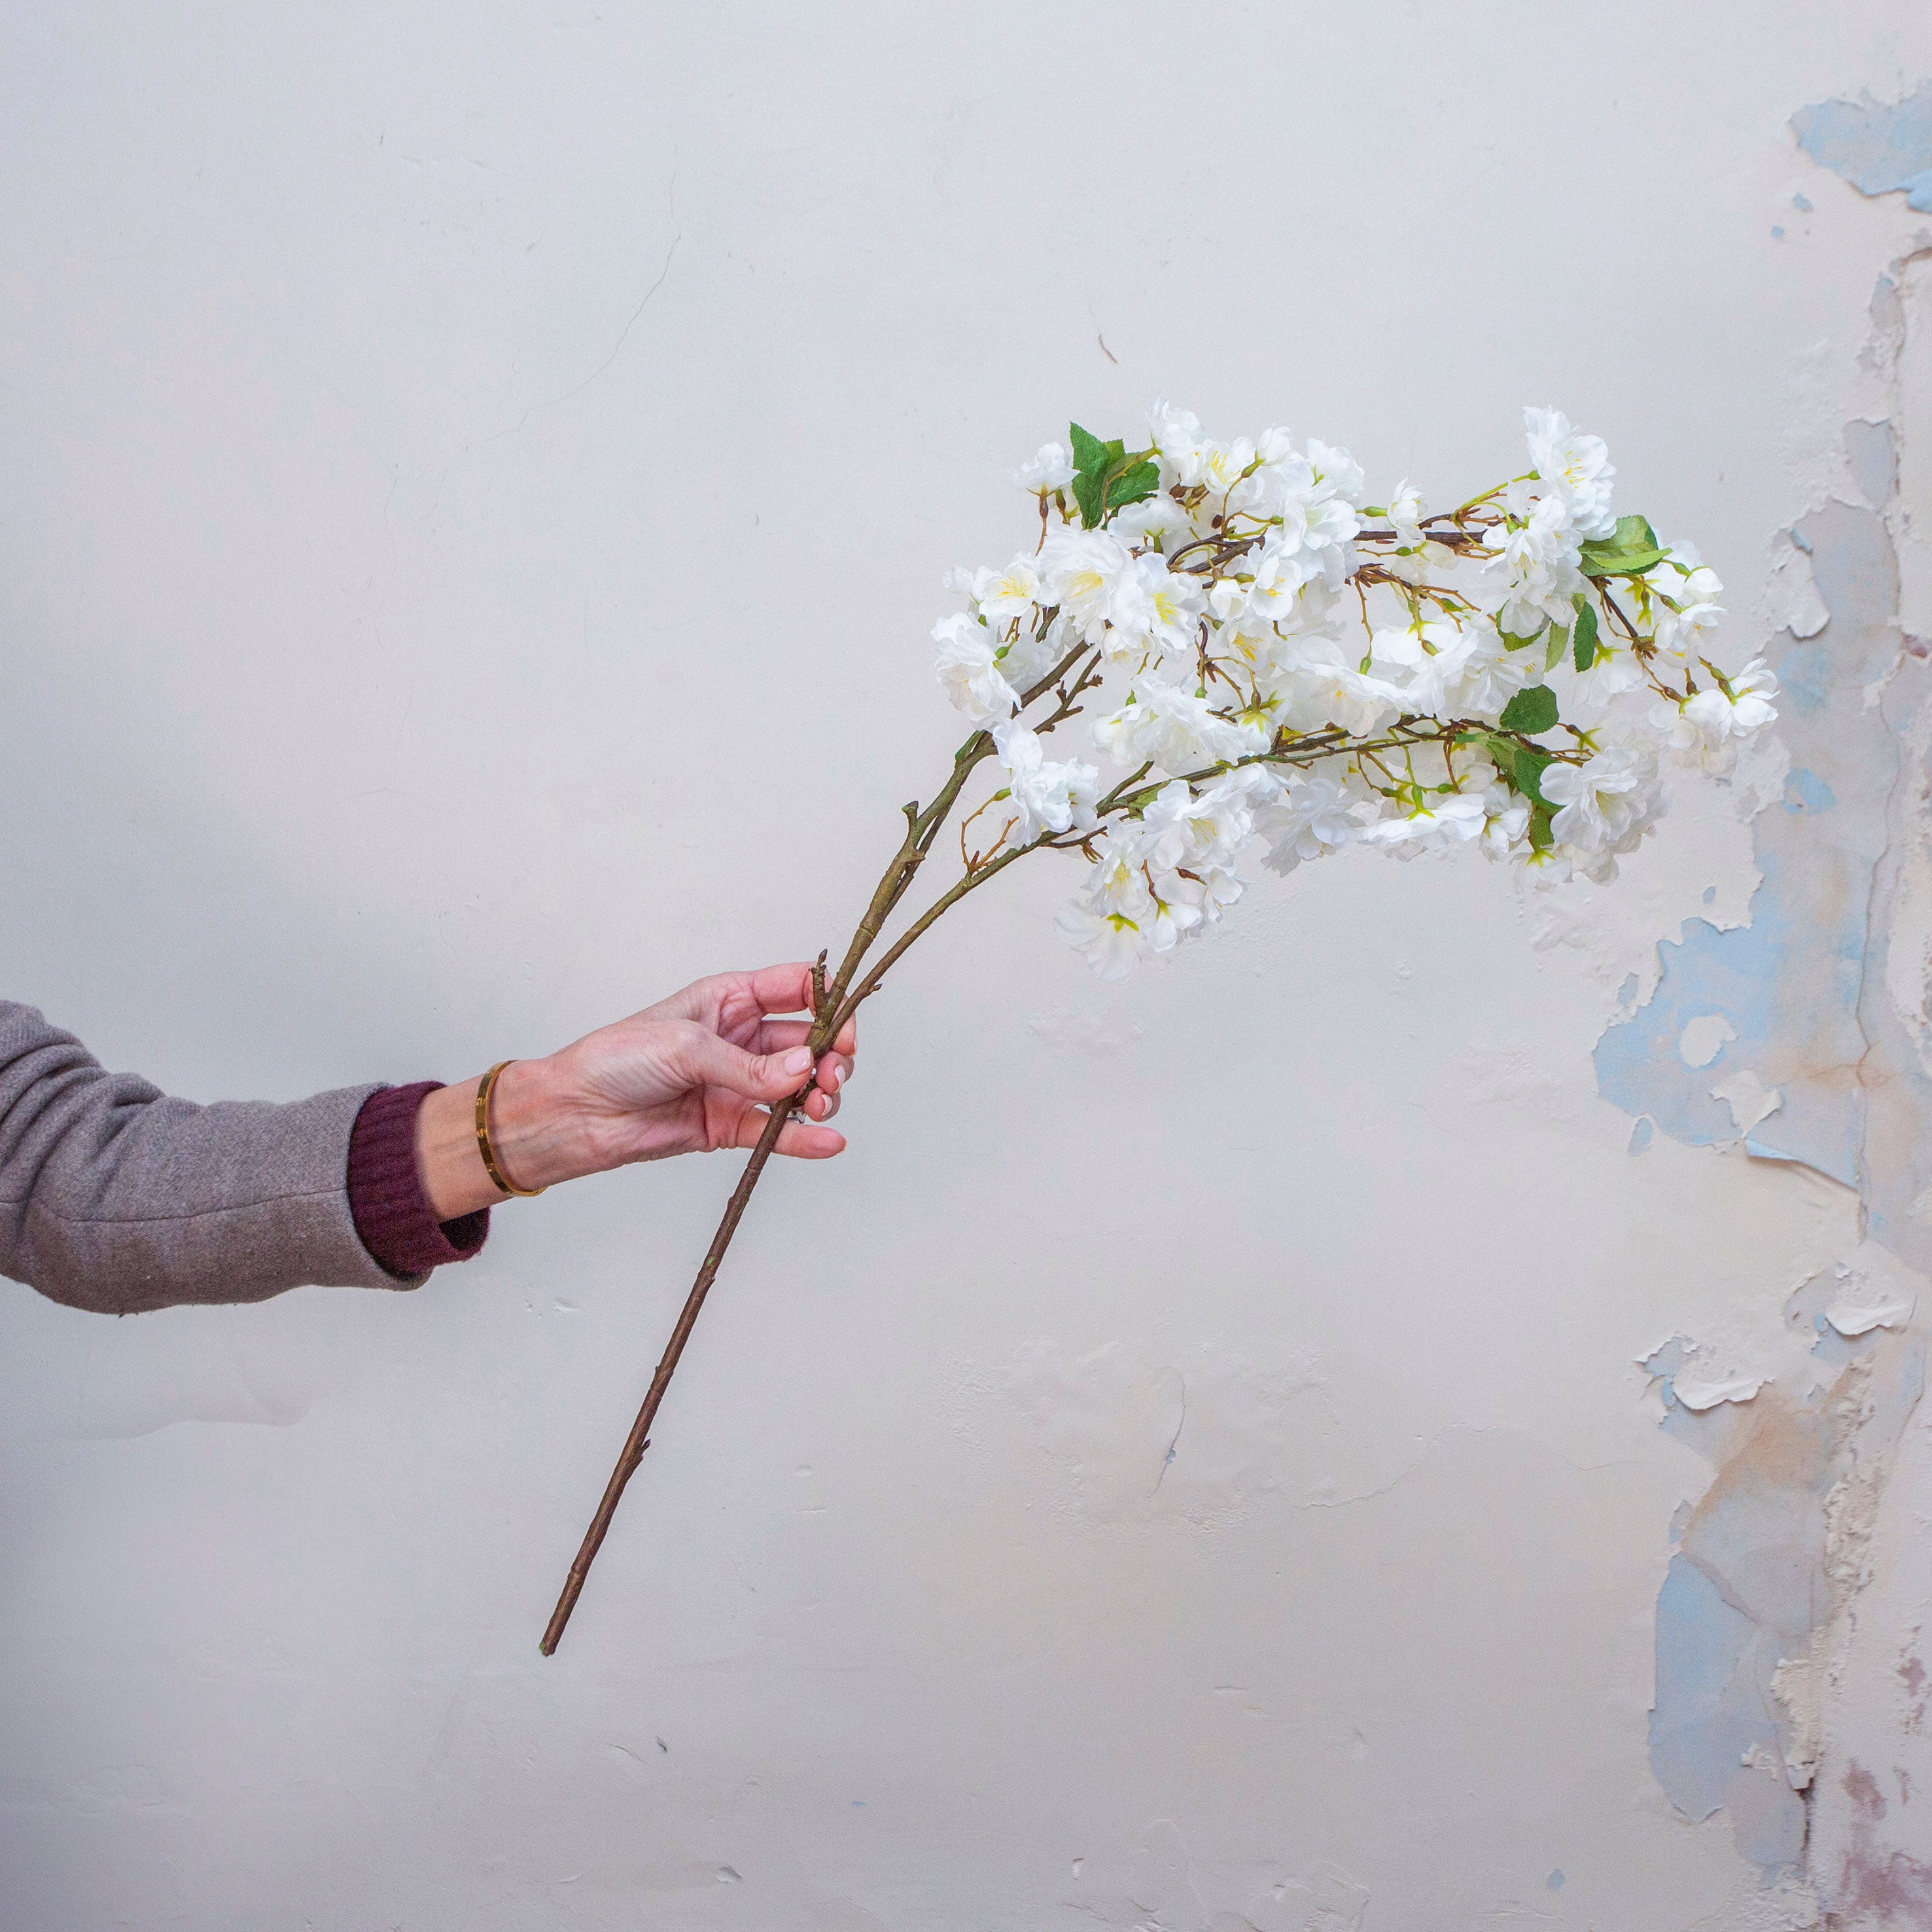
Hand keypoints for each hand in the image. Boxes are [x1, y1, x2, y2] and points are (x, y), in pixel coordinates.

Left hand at [414, 964, 857, 1220]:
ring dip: (821, 1095)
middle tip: (834, 1073)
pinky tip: (830, 1142)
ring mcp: (739, 1083)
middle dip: (831, 1055)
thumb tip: (806, 1070)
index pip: (796, 988)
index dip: (829, 1000)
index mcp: (730, 999)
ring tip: (819, 1105)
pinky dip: (806, 1138)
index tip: (846, 1023)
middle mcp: (741, 1039)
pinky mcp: (730, 1125)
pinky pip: (778, 1131)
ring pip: (800, 1087)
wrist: (577, 1113)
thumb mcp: (687, 1047)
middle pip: (809, 1040)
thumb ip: (750, 1065)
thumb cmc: (618, 1059)